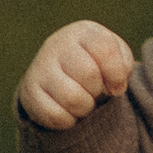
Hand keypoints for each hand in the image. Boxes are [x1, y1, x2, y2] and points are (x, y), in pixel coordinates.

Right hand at [19, 21, 136, 129]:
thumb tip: (115, 85)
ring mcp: (40, 67)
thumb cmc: (97, 66)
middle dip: (99, 91)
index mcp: (83, 32)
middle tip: (95, 92)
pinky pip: (55, 116)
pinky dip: (68, 120)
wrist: (62, 77)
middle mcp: (57, 44)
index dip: (117, 75)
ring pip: (73, 98)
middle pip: (89, 75)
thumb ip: (123, 65)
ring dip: (85, 107)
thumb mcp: (117, 58)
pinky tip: (68, 111)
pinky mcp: (29, 92)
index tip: (117, 86)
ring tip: (83, 101)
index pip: (105, 49)